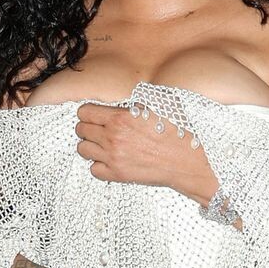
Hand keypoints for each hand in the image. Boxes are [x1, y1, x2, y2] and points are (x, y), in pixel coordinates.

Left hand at [75, 103, 214, 202]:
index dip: (88, 112)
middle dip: (87, 128)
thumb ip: (140, 97)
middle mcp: (113, 137)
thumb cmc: (178, 132)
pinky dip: (98, 165)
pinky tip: (110, 160)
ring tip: (102, 145)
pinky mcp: (117, 175)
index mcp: (121, 117)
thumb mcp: (160, 104)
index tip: (94, 115)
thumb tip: (133, 93)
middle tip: (99, 130)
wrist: (187, 161)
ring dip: (90, 146)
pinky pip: (93, 170)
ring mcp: (113, 157)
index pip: (85, 112)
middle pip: (80, 130)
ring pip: (82, 149)